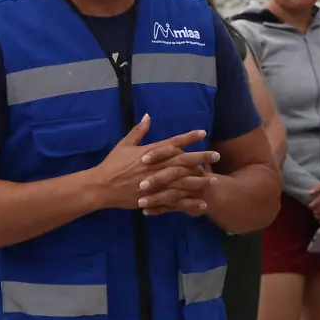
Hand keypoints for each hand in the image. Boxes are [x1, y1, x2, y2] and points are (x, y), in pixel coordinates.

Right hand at [92, 114, 218, 215]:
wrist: (102, 187)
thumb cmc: (112, 164)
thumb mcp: (124, 145)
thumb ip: (138, 131)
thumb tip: (148, 116)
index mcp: (150, 152)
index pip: (173, 142)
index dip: (189, 137)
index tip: (203, 133)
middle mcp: (156, 166)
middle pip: (183, 161)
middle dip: (201, 158)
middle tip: (217, 156)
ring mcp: (156, 183)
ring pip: (183, 181)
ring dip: (199, 180)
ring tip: (213, 179)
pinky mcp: (154, 197)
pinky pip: (175, 200)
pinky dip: (189, 202)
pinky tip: (201, 204)